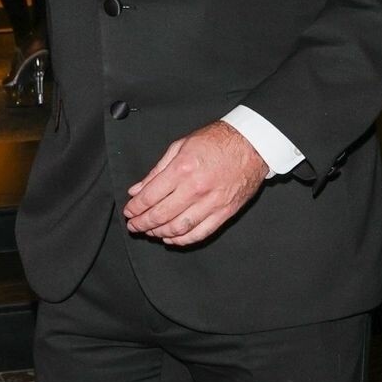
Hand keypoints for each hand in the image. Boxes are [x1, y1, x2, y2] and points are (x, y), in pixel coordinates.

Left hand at [123, 120, 267, 247]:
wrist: (253, 144)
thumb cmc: (217, 141)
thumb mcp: (181, 146)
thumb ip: (157, 170)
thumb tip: (137, 190)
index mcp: (182, 169)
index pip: (150, 196)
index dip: (135, 208)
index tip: (129, 212)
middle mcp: (196, 188)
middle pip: (161, 215)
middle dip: (142, 223)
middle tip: (134, 225)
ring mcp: (212, 203)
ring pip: (178, 228)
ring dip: (159, 233)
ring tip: (149, 231)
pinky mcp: (225, 212)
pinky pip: (200, 233)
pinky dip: (182, 240)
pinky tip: (171, 238)